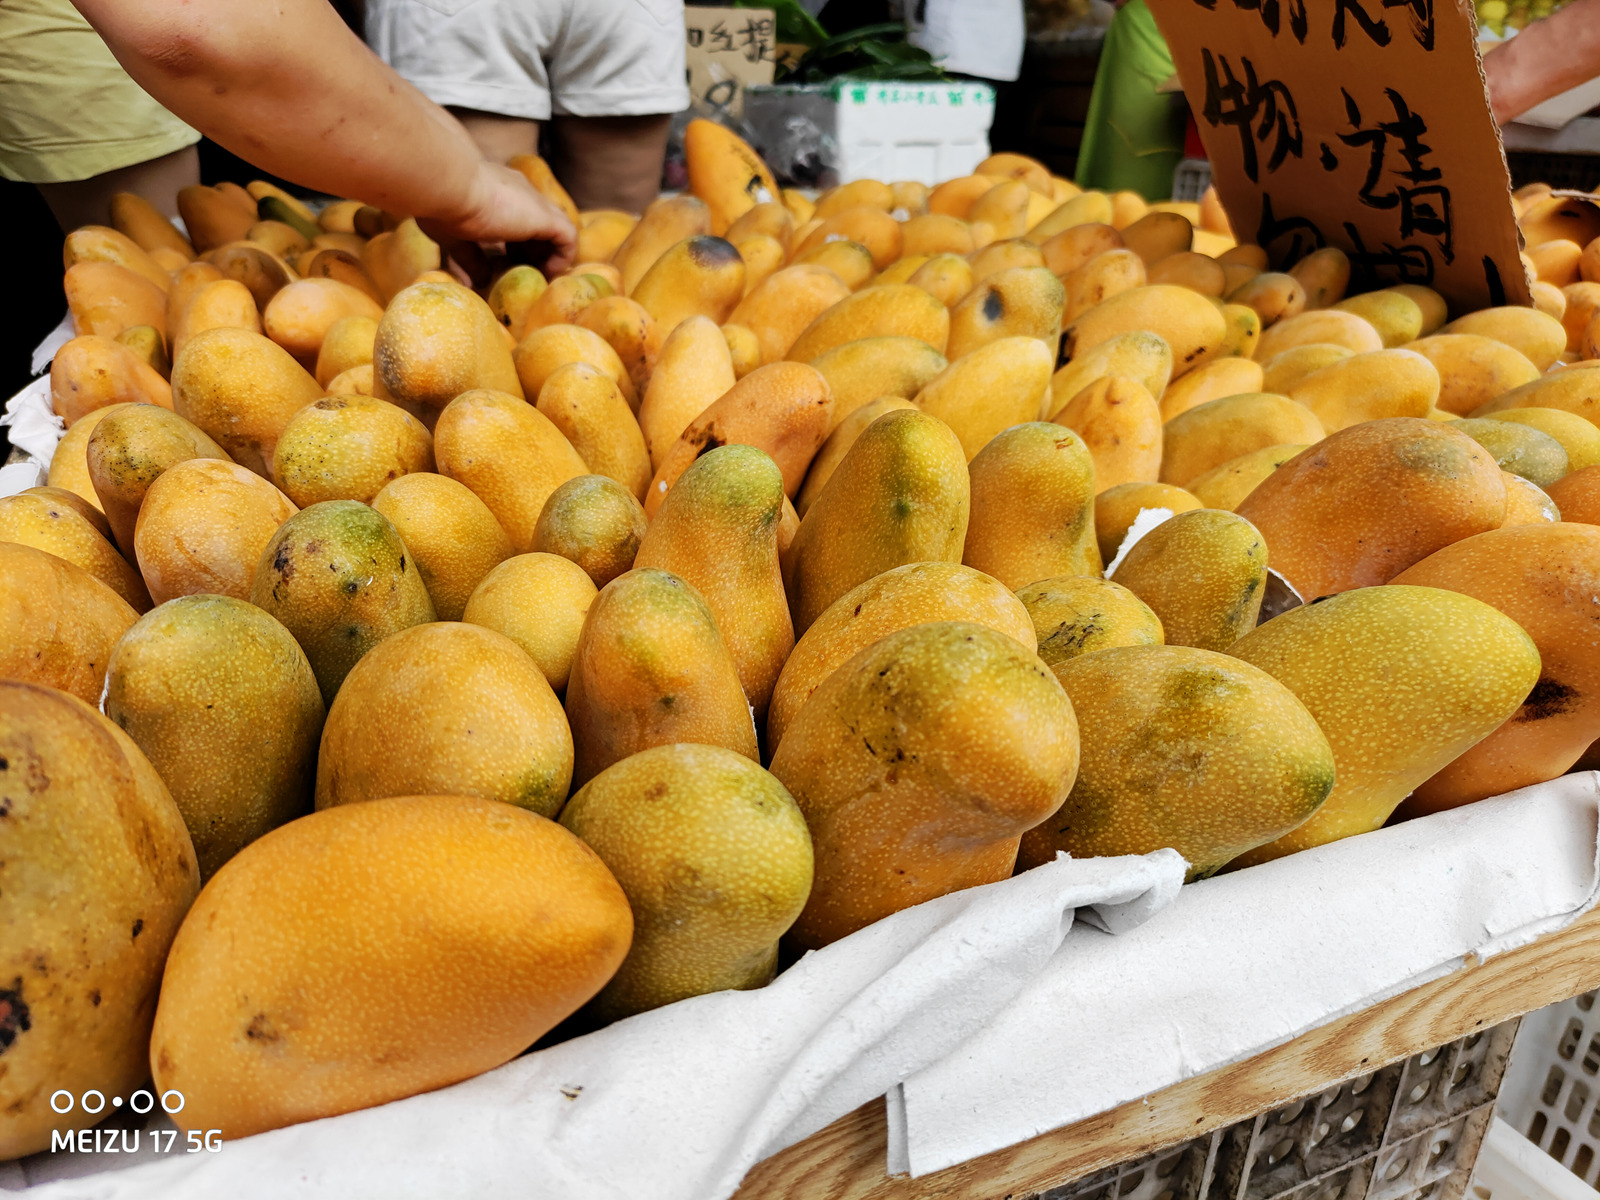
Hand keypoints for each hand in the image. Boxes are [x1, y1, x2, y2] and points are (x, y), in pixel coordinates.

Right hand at [421, 160, 577, 275]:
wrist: (448, 183)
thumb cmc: (441, 205)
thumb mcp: (454, 236)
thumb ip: (471, 258)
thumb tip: (481, 280)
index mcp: (496, 190)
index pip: (517, 214)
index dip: (516, 241)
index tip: (506, 263)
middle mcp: (519, 191)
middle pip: (541, 221)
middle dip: (536, 249)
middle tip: (524, 272)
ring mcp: (534, 202)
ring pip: (558, 228)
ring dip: (551, 254)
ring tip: (539, 277)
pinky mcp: (544, 216)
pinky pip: (568, 238)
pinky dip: (562, 258)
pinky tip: (547, 273)